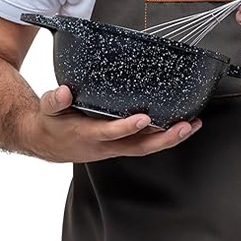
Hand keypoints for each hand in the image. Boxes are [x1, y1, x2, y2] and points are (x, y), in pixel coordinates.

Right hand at [22, 85, 201, 162]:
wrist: (49, 144)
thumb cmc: (53, 124)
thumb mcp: (48, 110)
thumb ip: (55, 100)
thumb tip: (65, 92)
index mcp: (87, 134)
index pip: (110, 132)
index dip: (127, 128)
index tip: (144, 118)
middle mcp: (105, 145)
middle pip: (139, 146)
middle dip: (163, 138)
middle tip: (184, 126)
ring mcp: (116, 148)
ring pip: (147, 148)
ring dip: (171, 139)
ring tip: (192, 126)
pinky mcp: (123, 147)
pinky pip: (147, 146)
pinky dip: (166, 138)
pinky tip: (182, 128)